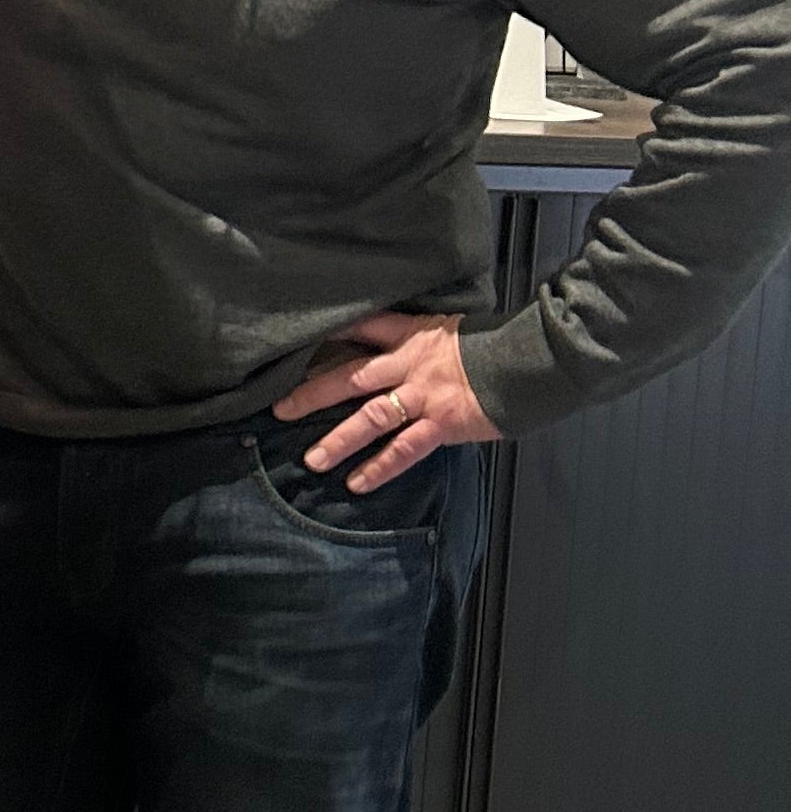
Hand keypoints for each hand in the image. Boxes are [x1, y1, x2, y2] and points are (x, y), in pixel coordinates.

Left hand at [271, 311, 497, 492]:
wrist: (530, 361)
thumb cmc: (492, 346)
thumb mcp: (449, 329)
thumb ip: (418, 341)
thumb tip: (389, 354)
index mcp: (411, 336)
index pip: (362, 329)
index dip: (330, 336)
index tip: (294, 347)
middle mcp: (409, 365)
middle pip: (350, 377)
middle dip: (312, 394)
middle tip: (280, 409)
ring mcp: (423, 396)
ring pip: (370, 418)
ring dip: (338, 440)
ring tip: (312, 459)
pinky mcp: (442, 424)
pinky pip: (403, 449)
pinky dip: (380, 468)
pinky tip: (357, 482)